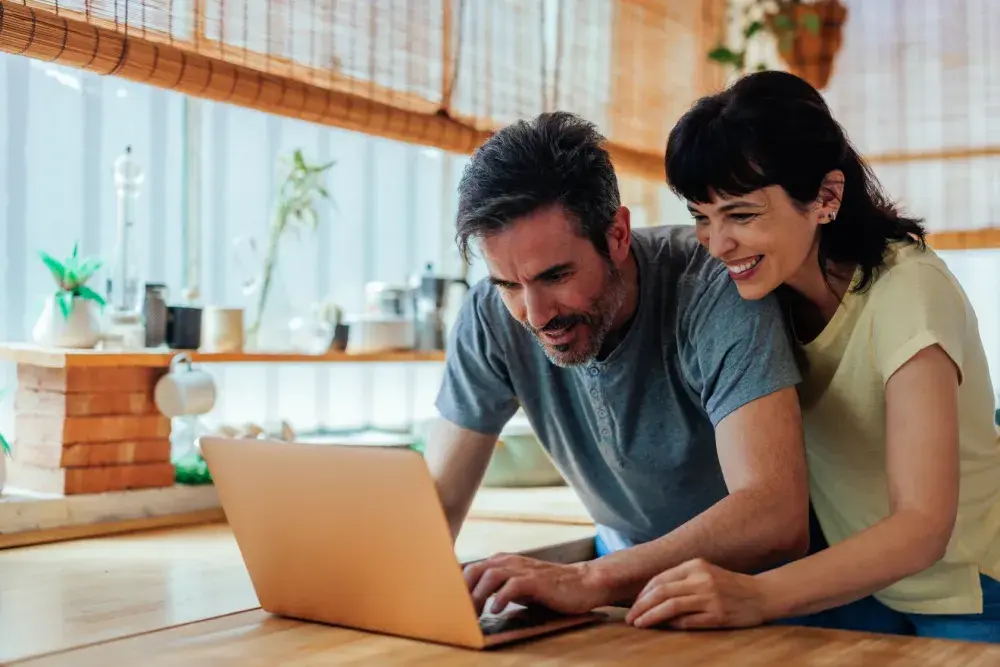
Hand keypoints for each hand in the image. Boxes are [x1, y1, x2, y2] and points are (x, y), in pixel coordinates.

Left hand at [463, 553, 604, 615]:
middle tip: (459, 612)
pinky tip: (496, 610)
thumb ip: (498, 588)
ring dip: (478, 595)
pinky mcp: (536, 580)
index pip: (471, 569)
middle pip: (475, 569)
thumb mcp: (518, 585)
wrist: (582, 582)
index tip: (449, 604)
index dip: (457, 586)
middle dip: (463, 591)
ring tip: (474, 613)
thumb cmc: (548, 587)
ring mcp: (523, 569)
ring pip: (490, 575)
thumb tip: (473, 601)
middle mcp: (509, 561)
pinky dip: (501, 597)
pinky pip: (512, 585)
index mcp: (502, 561)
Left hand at [625, 559, 770, 629]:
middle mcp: (701, 579)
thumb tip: (651, 597)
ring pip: (671, 606)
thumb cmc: (729, 585)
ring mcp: (710, 597)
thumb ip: (681, 580)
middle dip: (641, 606)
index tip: (633, 605)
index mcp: (695, 565)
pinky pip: (688, 622)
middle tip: (630, 618)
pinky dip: (673, 625)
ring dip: (651, 617)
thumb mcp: (705, 573)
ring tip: (639, 624)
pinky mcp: (718, 615)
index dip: (643, 594)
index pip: (660, 579)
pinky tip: (663, 628)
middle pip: (661, 592)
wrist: (762, 594)